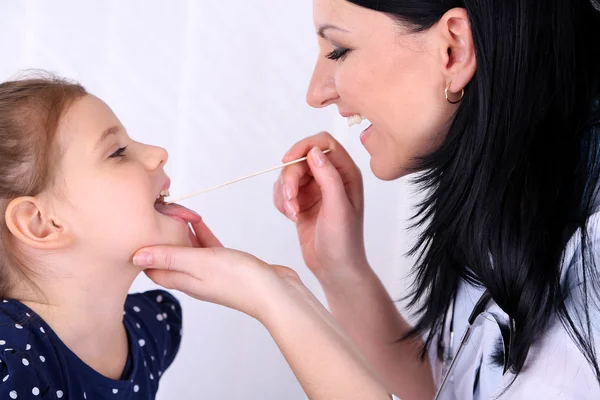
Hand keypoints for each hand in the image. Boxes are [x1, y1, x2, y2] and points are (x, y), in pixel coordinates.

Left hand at [133, 218, 302, 321]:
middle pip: (168, 257)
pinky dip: (200, 234)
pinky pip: (206, 247)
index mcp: (182, 280)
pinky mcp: (226, 265)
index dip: (143, 249)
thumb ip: (169, 257)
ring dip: (180, 233)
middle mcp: (193, 278)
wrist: (274, 293)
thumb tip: (134, 256)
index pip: (152, 268)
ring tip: (174, 212)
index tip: (138, 227)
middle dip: (160, 237)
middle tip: (155, 214)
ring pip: (187, 250)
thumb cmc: (238, 280)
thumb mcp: (199, 262)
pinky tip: (198, 221)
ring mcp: (210, 272)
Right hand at [273, 132, 367, 281]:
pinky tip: (290, 217)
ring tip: (292, 213)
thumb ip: (328, 177)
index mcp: (347, 174)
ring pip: (289, 175)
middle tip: (290, 200)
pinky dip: (281, 201)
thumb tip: (314, 152)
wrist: (334, 268)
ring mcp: (316, 189)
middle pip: (301, 159)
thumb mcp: (338, 207)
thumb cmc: (344, 241)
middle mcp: (331, 177)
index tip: (288, 161)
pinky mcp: (302, 201)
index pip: (324, 144)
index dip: (304, 147)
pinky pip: (283, 190)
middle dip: (290, 178)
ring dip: (284, 192)